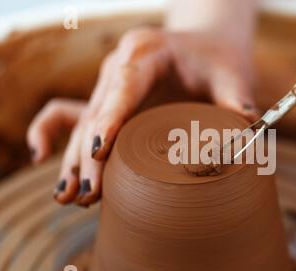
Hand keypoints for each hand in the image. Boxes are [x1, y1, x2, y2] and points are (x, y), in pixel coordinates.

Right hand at [27, 26, 257, 206]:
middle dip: (91, 154)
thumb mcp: (231, 75)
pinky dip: (63, 142)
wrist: (205, 47)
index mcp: (145, 53)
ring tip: (71, 197)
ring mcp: (109, 86)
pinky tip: (49, 164)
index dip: (110, 117)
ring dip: (77, 160)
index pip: (123, 85)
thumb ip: (236, 101)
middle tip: (89, 194)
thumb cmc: (217, 60)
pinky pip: (78, 121)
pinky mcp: (110, 103)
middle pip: (98, 112)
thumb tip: (246, 132)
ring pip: (84, 123)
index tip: (100, 149)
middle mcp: (118, 68)